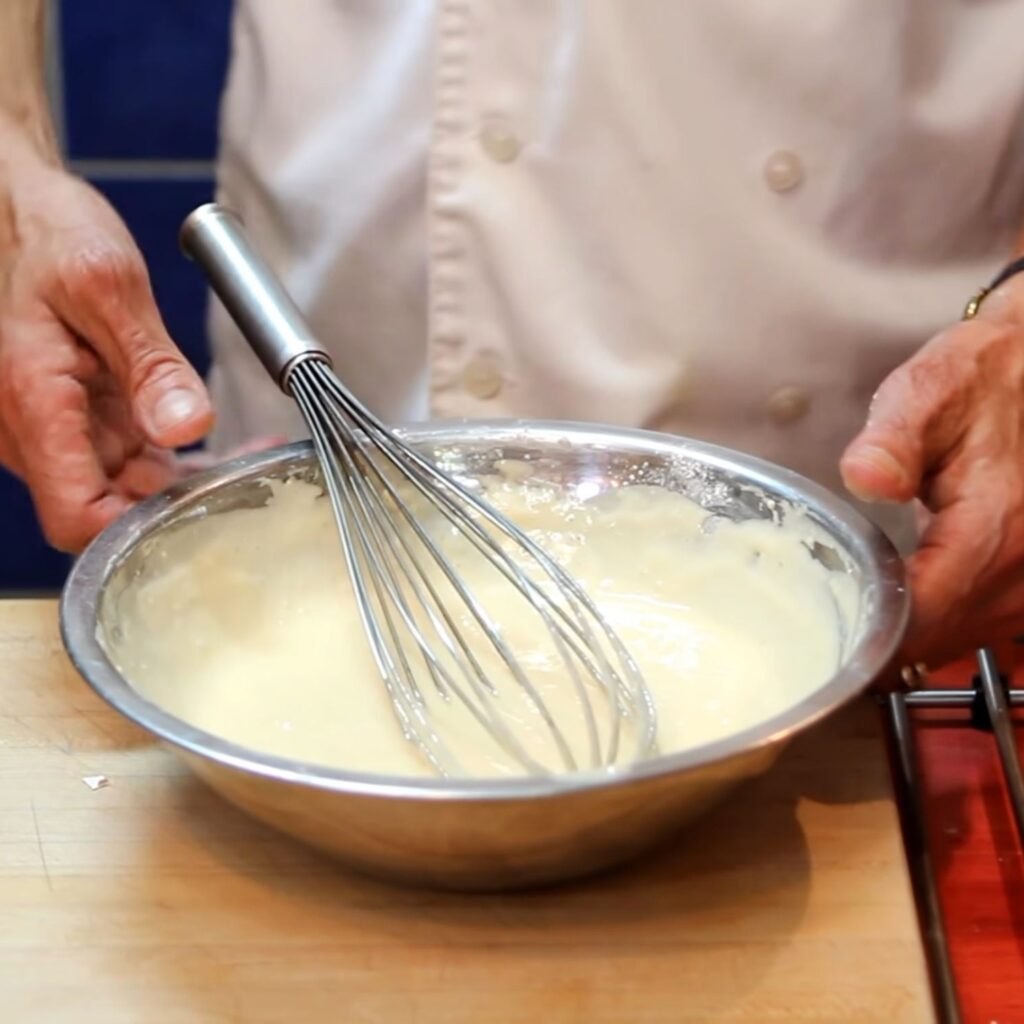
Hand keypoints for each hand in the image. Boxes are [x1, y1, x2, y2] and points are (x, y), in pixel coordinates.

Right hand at [0, 159, 214, 550]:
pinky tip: (221, 447)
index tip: (200, 516)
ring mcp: (59, 428)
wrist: (15, 210)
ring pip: (123, 488)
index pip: (75, 517)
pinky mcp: (81, 419)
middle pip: (106, 510)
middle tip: (249, 482)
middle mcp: (37, 430)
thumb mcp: (106, 285)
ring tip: (247, 459)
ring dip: (182, 484)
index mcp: (33, 403)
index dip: (134, 533)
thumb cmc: (47, 235)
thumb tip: (187, 425)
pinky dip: (173, 460)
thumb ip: (150, 362)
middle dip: (175, 507)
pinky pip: (129, 459)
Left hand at [840, 277, 1023, 666]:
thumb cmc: (975, 383)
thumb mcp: (927, 392)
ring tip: (864, 628)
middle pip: (943, 634)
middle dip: (887, 642)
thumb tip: (866, 477)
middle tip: (834, 635)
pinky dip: (945, 627)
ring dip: (916, 640)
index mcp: (996, 523)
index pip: (927, 609)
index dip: (875, 633)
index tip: (833, 635)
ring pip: (966, 637)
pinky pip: (987, 625)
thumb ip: (892, 438)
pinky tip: (910, 614)